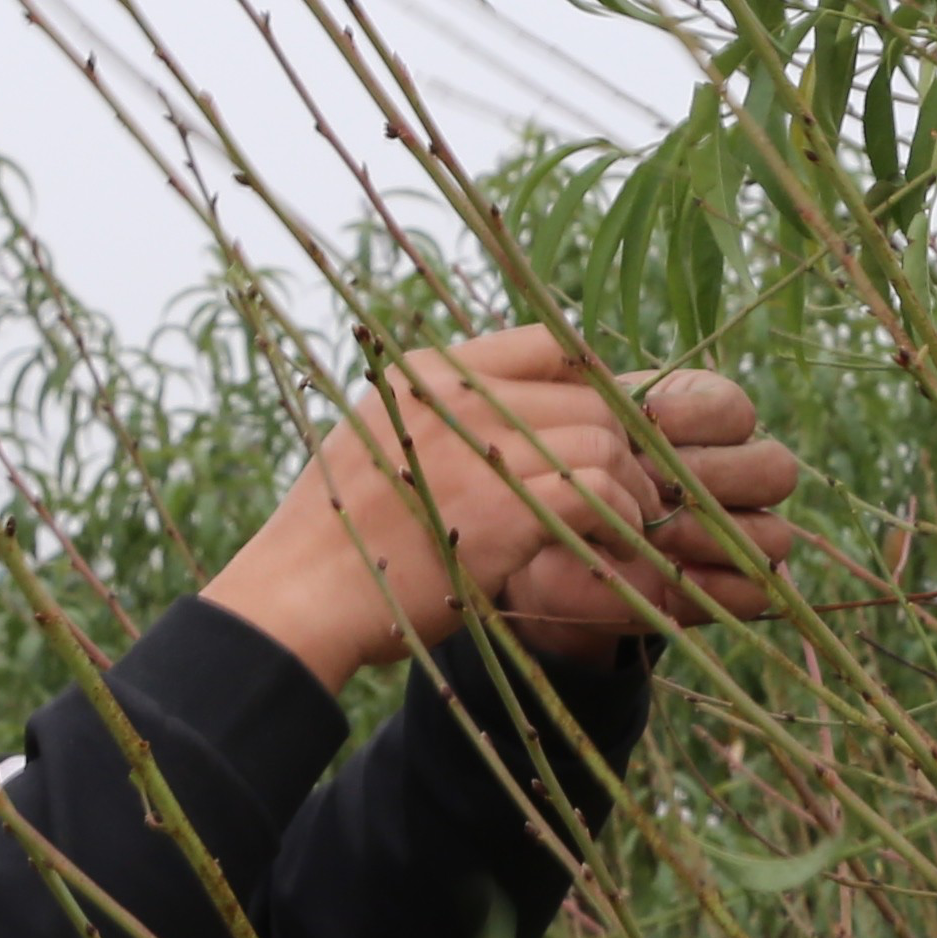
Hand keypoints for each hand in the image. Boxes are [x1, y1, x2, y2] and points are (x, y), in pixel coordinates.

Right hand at [203, 325, 673, 690]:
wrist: (302, 594)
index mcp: (429, 372)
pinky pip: (598, 495)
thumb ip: (442, 414)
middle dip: (626, 445)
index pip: (547, 342)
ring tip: (630, 524)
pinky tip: (617, 550)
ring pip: (603, 445)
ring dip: (632, 490)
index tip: (609, 426)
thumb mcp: (376, 436)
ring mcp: (481, 450)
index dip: (595, 382)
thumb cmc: (341, 532)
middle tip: (634, 490)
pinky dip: (622, 523)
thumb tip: (516, 410)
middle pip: (589, 398)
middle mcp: (458, 398)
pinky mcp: (505, 510)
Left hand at [494, 366, 801, 661]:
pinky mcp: (732, 589)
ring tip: (655, 535)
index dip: (691, 419)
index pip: (734, 411)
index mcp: (708, 418)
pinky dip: (714, 586)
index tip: (632, 430)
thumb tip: (634, 417)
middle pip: (774, 470)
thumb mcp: (581, 433)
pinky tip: (668, 577)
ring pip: (773, 536)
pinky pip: (755, 593)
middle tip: (647, 487)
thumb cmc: (566, 471)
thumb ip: (612, 420)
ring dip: (710, 535)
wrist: (541, 541)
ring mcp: (744, 534)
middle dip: (709, 478)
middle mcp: (739, 473)